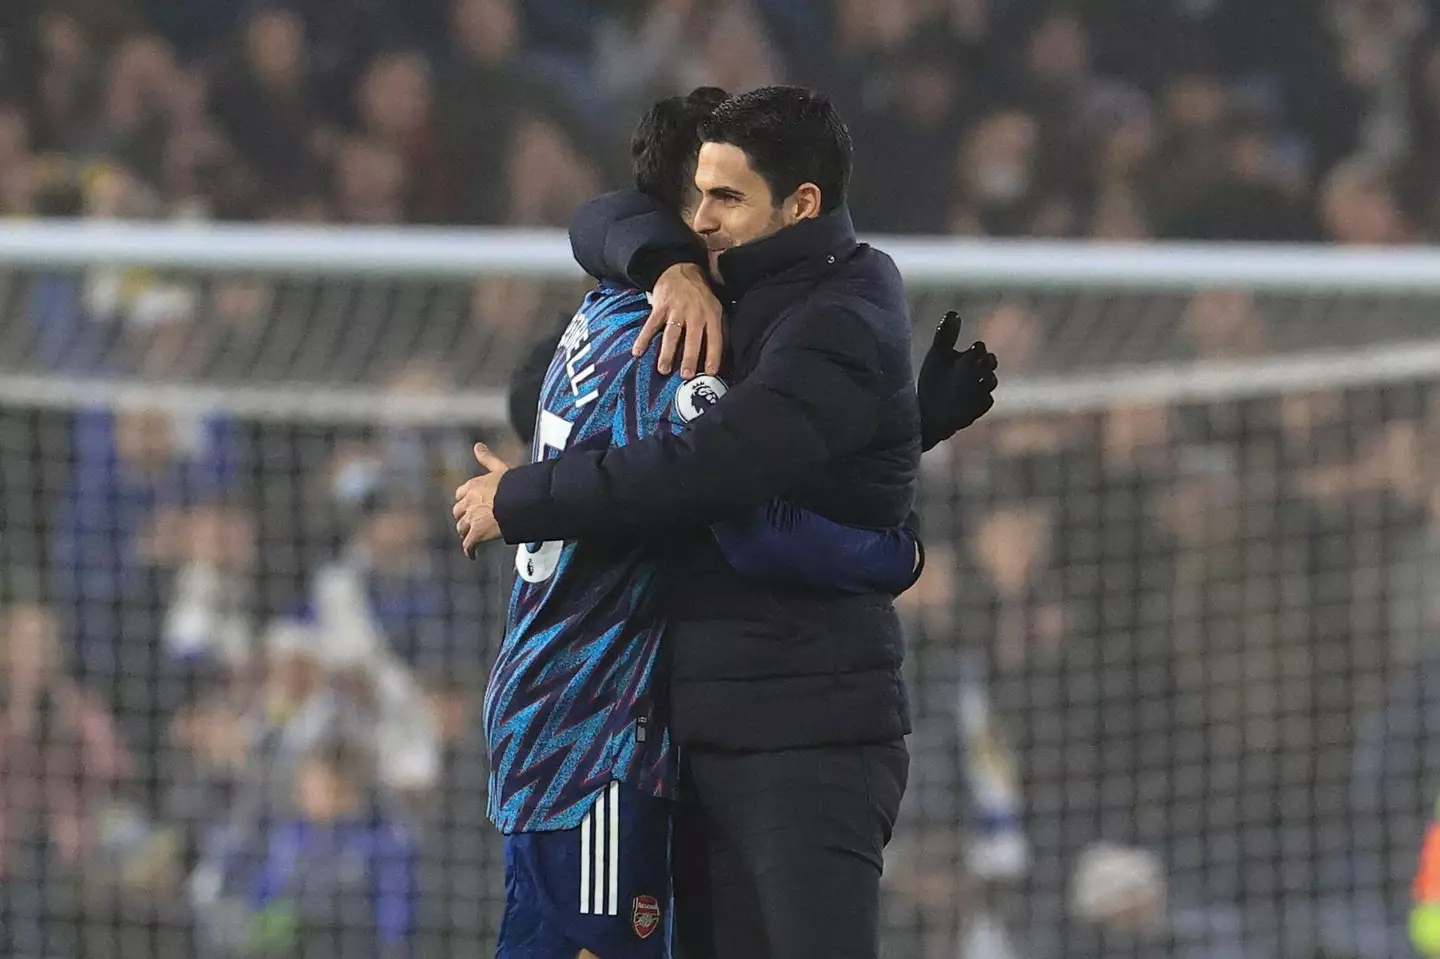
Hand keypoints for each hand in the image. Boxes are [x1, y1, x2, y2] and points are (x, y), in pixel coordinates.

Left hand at [452, 443, 510, 557]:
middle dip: (463, 518)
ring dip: (466, 533)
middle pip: (459, 513)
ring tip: (472, 538)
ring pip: (462, 529)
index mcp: (473, 486)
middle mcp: (468, 503)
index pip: (460, 495)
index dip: (464, 501)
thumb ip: (487, 458)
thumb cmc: (513, 485)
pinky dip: (470, 551)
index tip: (469, 505)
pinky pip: (469, 545)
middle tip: (470, 523)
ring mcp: (472, 519)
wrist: (519, 501)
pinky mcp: (477, 534)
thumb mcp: (500, 468)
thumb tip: (477, 446)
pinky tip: (473, 555)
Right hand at [632, 263, 723, 378]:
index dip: (713, 356)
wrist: (680, 270)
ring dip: (667, 353)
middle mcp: (695, 313)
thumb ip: (718, 329)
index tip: (710, 373)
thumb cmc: (700, 295)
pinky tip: (637, 352)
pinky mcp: (660, 306)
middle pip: (692, 338)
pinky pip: (651, 325)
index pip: (715, 339)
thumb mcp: (715, 308)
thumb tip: (720, 356)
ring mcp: (677, 309)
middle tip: (686, 375)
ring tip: (663, 370)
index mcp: (711, 315)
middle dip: (689, 358)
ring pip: (672, 334)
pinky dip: (643, 338)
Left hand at [918, 311, 997, 450]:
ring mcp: (977, 393)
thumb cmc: (935, 379)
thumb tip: (953, 313)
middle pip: (990, 365)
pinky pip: (985, 403)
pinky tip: (977, 399)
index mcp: (969, 359)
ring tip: (983, 379)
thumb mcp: (938, 355)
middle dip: (988, 363)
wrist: (927, 410)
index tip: (975, 348)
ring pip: (990, 384)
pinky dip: (982, 401)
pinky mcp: (974, 410)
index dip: (979, 349)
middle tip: (984, 360)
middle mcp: (977, 375)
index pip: (979, 350)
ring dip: (988, 380)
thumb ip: (946, 335)